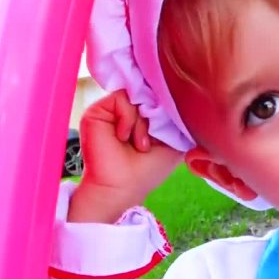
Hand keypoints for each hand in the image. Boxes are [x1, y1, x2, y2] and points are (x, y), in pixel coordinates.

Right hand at [67, 90, 183, 222]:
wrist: (123, 186)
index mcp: (145, 116)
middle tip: (155, 138)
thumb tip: (180, 93)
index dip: (166, 103)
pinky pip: (121, 98)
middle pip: (149, 91)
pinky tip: (125, 137)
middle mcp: (129, 110)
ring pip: (136, 95)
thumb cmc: (148, 169)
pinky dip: (129, 118)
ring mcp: (113, 110)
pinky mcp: (98, 111)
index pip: (158, 94)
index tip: (171, 121)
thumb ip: (176, 117)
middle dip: (156, 113)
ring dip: (142, 122)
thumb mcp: (174, 141)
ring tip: (140, 144)